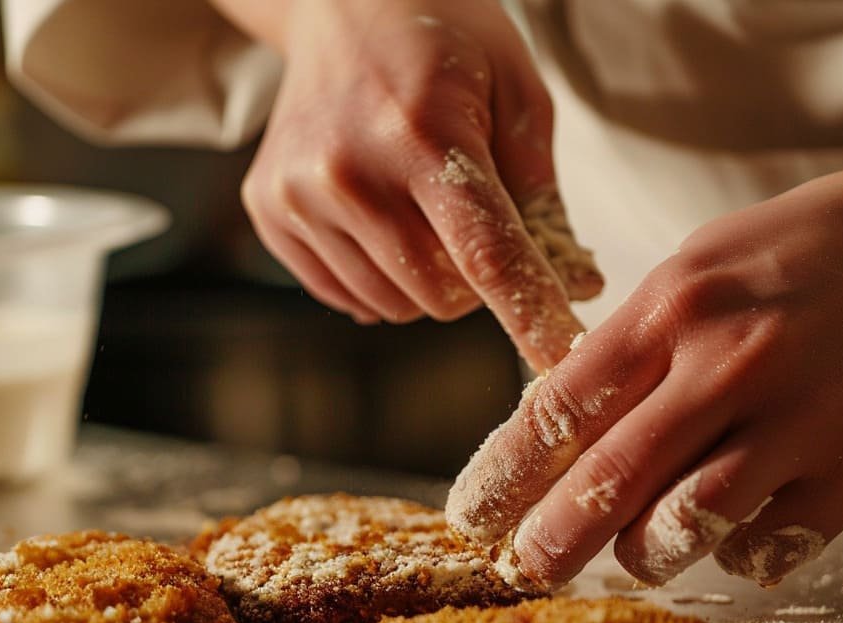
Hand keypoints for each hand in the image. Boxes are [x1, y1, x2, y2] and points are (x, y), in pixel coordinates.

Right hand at [238, 0, 597, 370]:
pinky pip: (343, 296)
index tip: (562, 361)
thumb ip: (543, 195)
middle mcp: (349, 172)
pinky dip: (377, 278)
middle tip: (475, 226)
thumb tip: (575, 287)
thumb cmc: (444, 41)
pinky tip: (379, 219)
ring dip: (425, 282)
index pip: (485, 256)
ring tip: (421, 212)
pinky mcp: (267, 211)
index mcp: (423, 134)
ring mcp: (298, 195)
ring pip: (392, 304)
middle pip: (438, 295)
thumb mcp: (517, 91)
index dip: (531, 317)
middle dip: (475, 285)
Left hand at [447, 129, 842, 587]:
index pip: (559, 410)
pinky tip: (729, 531)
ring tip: (632, 547)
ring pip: (684, 529)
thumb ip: (625, 348)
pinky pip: (766, 549)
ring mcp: (797, 424)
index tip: (472, 516)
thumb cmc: (795, 253)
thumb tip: (550, 430)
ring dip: (640, 554)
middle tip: (524, 569)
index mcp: (673, 309)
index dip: (503, 476)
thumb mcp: (691, 269)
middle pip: (608, 484)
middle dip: (548, 542)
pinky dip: (733, 554)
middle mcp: (729, 367)